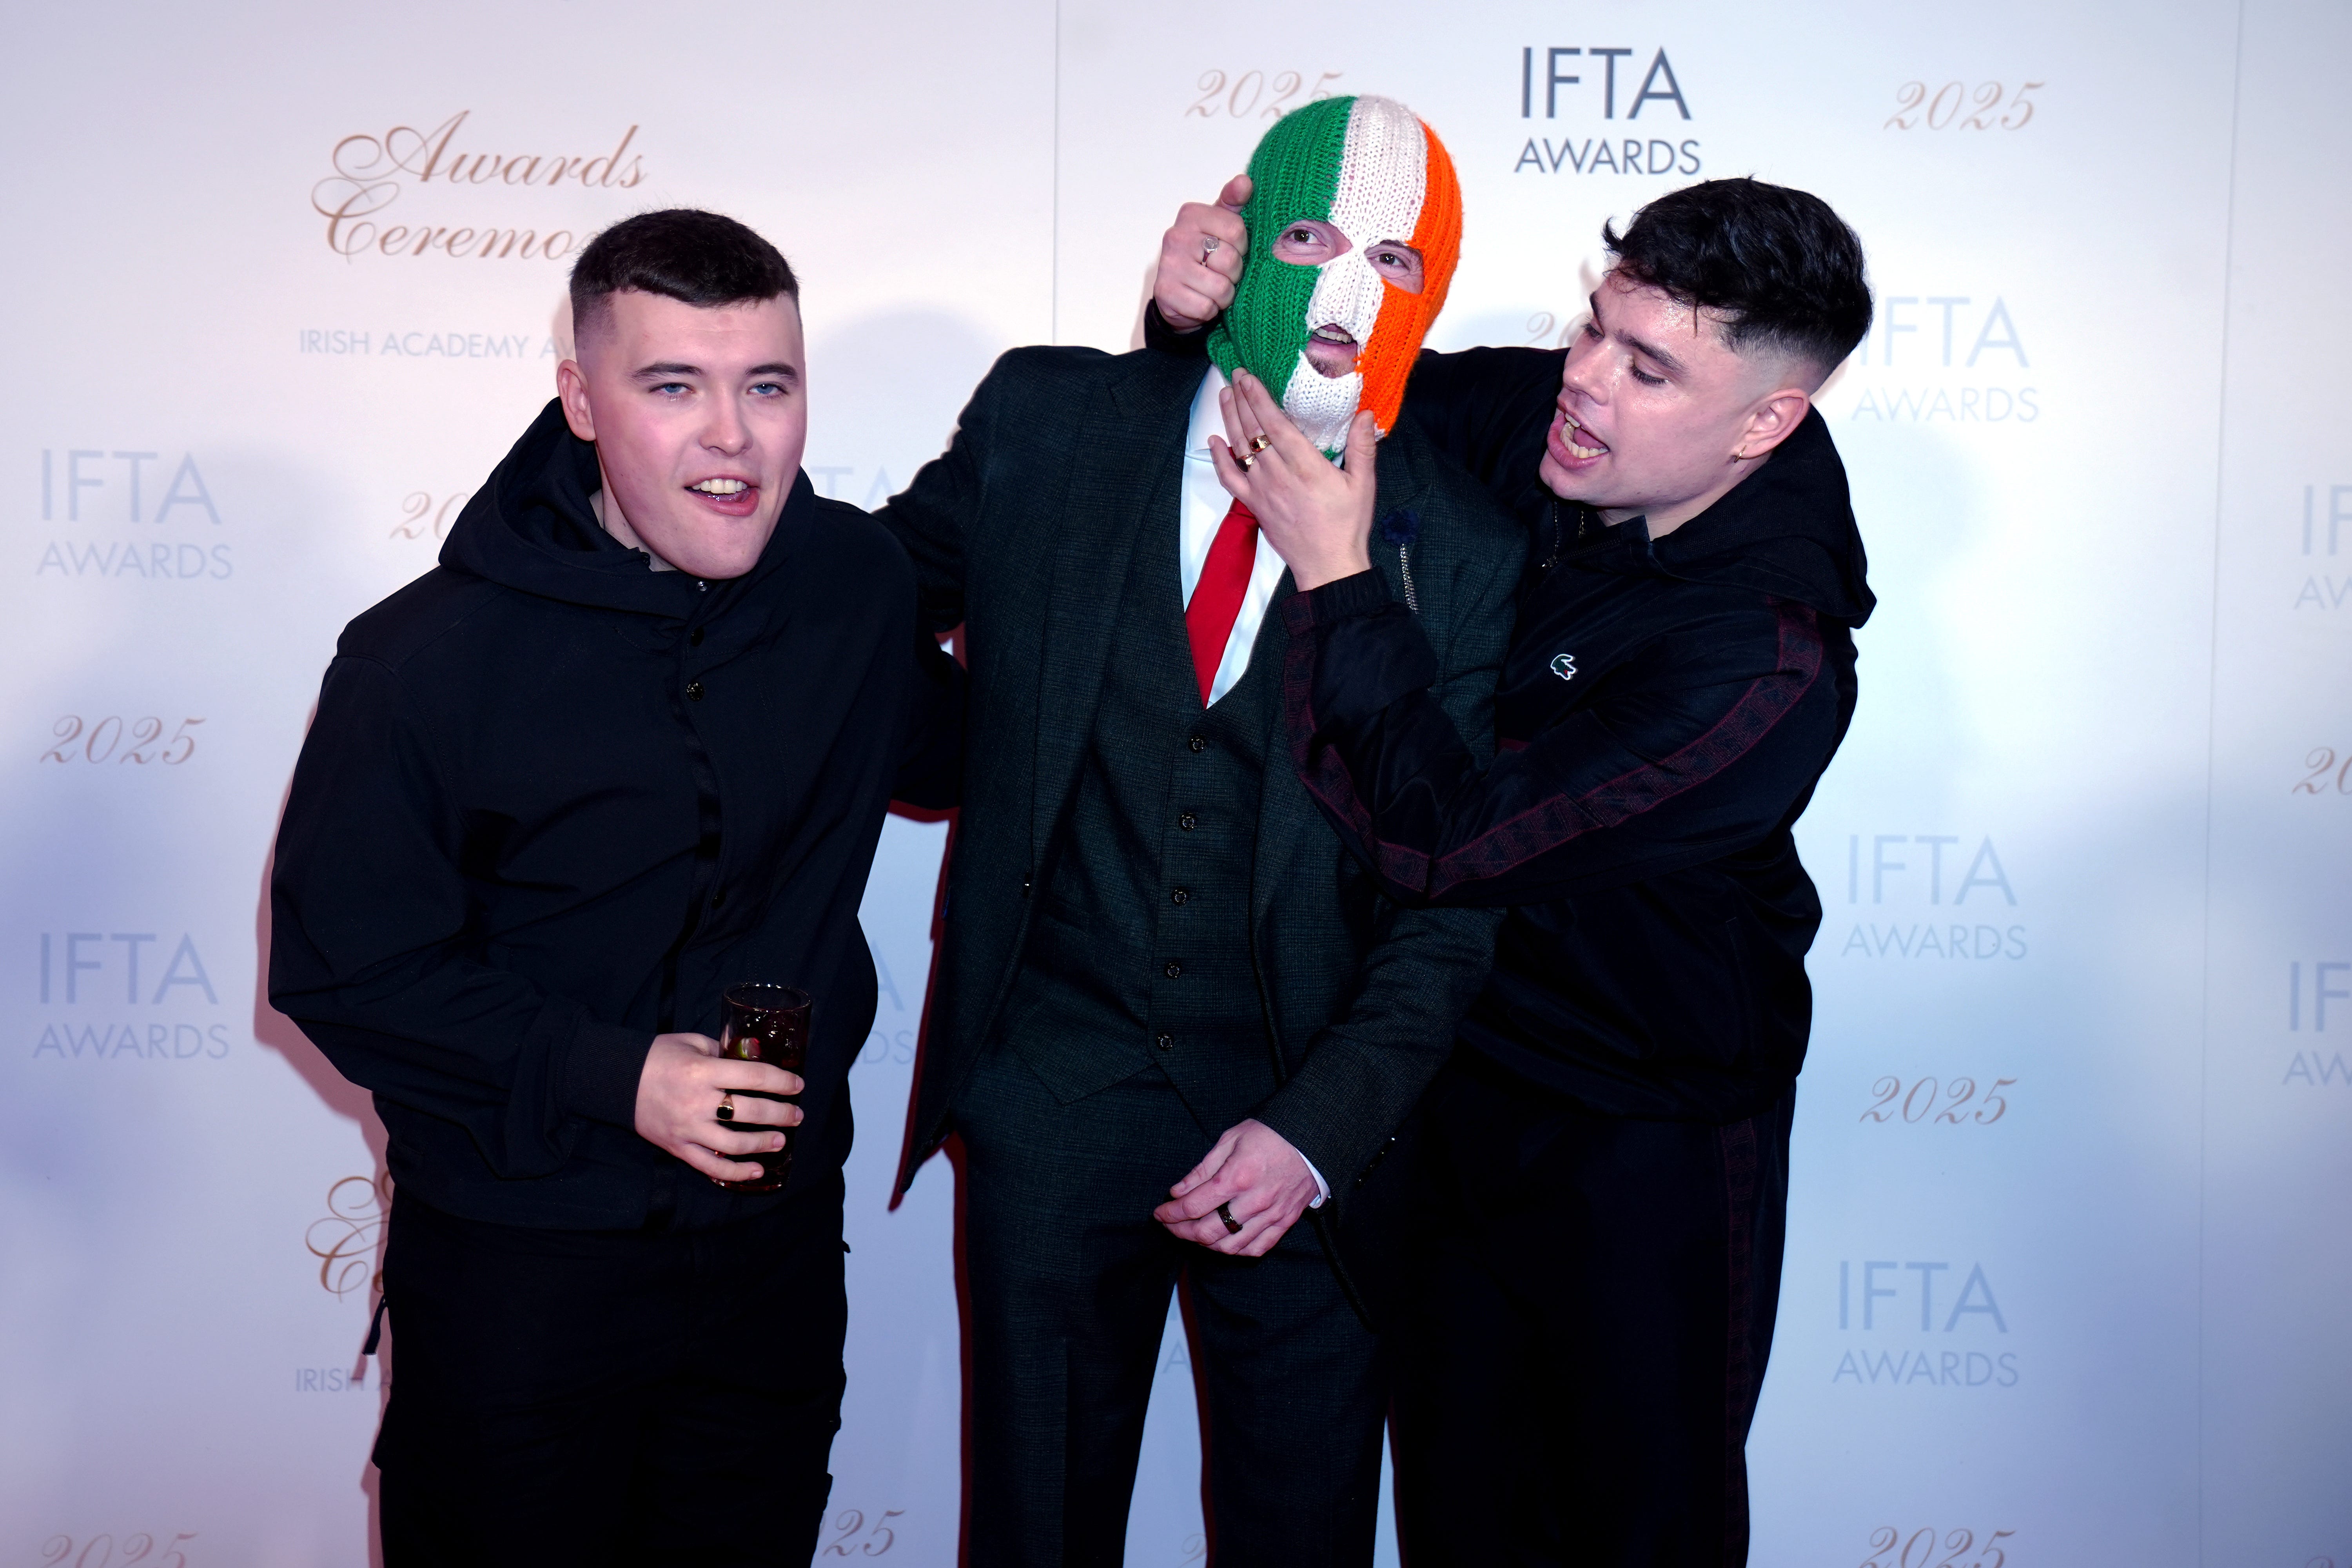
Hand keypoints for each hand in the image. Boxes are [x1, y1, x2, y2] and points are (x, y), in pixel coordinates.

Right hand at [632, 1031, 803, 1182]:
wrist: (616, 1080)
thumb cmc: (658, 1057)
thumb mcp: (693, 1043)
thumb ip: (724, 1051)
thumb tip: (755, 1057)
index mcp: (703, 1071)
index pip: (754, 1077)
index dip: (781, 1082)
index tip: (798, 1085)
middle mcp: (698, 1102)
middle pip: (750, 1112)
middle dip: (780, 1114)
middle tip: (797, 1116)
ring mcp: (687, 1129)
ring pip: (734, 1144)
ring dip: (763, 1144)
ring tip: (781, 1141)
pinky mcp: (678, 1147)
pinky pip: (710, 1167)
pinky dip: (735, 1172)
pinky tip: (756, 1171)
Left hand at [1152, 1118, 1319, 1256]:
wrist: (1312, 1138)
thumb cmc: (1270, 1134)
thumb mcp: (1231, 1139)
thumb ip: (1203, 1169)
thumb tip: (1178, 1191)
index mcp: (1236, 1177)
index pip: (1193, 1206)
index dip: (1170, 1213)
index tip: (1160, 1212)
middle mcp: (1253, 1201)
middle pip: (1207, 1232)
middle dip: (1181, 1231)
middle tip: (1170, 1225)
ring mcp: (1271, 1215)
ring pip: (1229, 1246)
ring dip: (1204, 1244)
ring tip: (1193, 1233)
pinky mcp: (1284, 1222)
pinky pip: (1256, 1248)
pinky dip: (1236, 1250)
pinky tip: (1224, 1241)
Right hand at [1154, 174, 1251, 331]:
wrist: (1178, 295)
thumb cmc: (1205, 256)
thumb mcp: (1221, 225)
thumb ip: (1234, 203)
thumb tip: (1244, 182)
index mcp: (1191, 214)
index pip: (1237, 230)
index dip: (1241, 247)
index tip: (1230, 249)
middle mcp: (1176, 236)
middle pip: (1230, 260)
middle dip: (1233, 274)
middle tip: (1220, 273)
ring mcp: (1169, 265)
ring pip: (1220, 288)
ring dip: (1223, 295)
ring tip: (1212, 288)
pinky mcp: (1166, 293)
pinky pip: (1206, 307)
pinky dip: (1209, 309)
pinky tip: (1200, 300)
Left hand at [1208, 368, 1378, 590]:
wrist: (1328, 566)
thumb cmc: (1347, 525)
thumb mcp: (1363, 484)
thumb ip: (1362, 447)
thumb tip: (1366, 414)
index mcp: (1306, 466)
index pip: (1275, 424)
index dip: (1259, 398)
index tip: (1248, 378)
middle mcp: (1279, 475)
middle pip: (1253, 431)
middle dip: (1242, 400)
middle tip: (1235, 376)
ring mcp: (1263, 491)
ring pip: (1240, 449)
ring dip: (1230, 420)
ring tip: (1226, 395)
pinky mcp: (1255, 505)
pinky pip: (1231, 479)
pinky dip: (1219, 459)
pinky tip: (1214, 440)